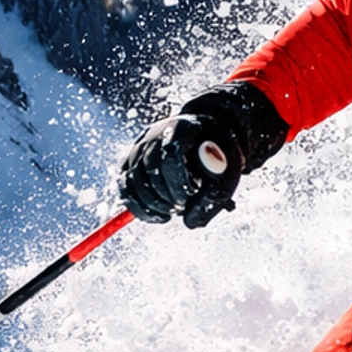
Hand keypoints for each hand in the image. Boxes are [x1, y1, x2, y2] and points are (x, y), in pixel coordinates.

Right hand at [117, 83, 286, 229]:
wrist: (201, 132)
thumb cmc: (217, 151)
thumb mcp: (226, 167)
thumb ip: (216, 193)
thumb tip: (191, 223)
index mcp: (182, 128)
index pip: (171, 154)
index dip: (178, 181)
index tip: (188, 197)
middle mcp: (153, 134)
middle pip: (149, 169)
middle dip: (165, 196)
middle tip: (181, 208)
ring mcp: (137, 147)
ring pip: (132, 181)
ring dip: (151, 205)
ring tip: (172, 210)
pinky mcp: (128, 160)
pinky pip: (124, 187)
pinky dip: (137, 207)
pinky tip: (158, 214)